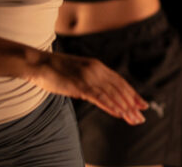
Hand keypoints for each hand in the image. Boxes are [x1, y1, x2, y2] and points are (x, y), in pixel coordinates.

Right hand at [28, 51, 147, 124]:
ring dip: (125, 107)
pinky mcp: (79, 84)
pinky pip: (99, 97)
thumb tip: (100, 94)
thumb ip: (90, 82)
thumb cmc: (56, 70)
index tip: (142, 103)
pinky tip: (119, 113)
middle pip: (119, 88)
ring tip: (134, 118)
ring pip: (112, 94)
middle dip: (132, 103)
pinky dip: (111, 105)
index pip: (119, 81)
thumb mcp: (78, 74)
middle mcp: (96, 69)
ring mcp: (88, 76)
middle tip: (142, 116)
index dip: (132, 93)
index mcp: (97, 65)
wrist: (38, 63)